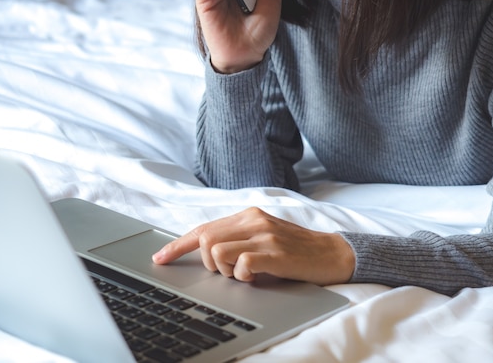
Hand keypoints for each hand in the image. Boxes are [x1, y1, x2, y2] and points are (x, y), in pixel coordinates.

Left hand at [152, 207, 354, 285]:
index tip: (160, 258)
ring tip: (245, 273)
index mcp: (248, 215)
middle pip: (205, 239)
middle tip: (228, 271)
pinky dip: (243, 276)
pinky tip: (258, 276)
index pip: (204, 228)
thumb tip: (205, 249)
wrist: (331, 253)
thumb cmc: (295, 249)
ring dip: (224, 270)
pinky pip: (240, 265)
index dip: (178, 245)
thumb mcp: (264, 236)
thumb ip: (238, 237)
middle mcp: (253, 220)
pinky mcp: (274, 252)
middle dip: (208, 262)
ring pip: (217, 251)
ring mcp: (264, 235)